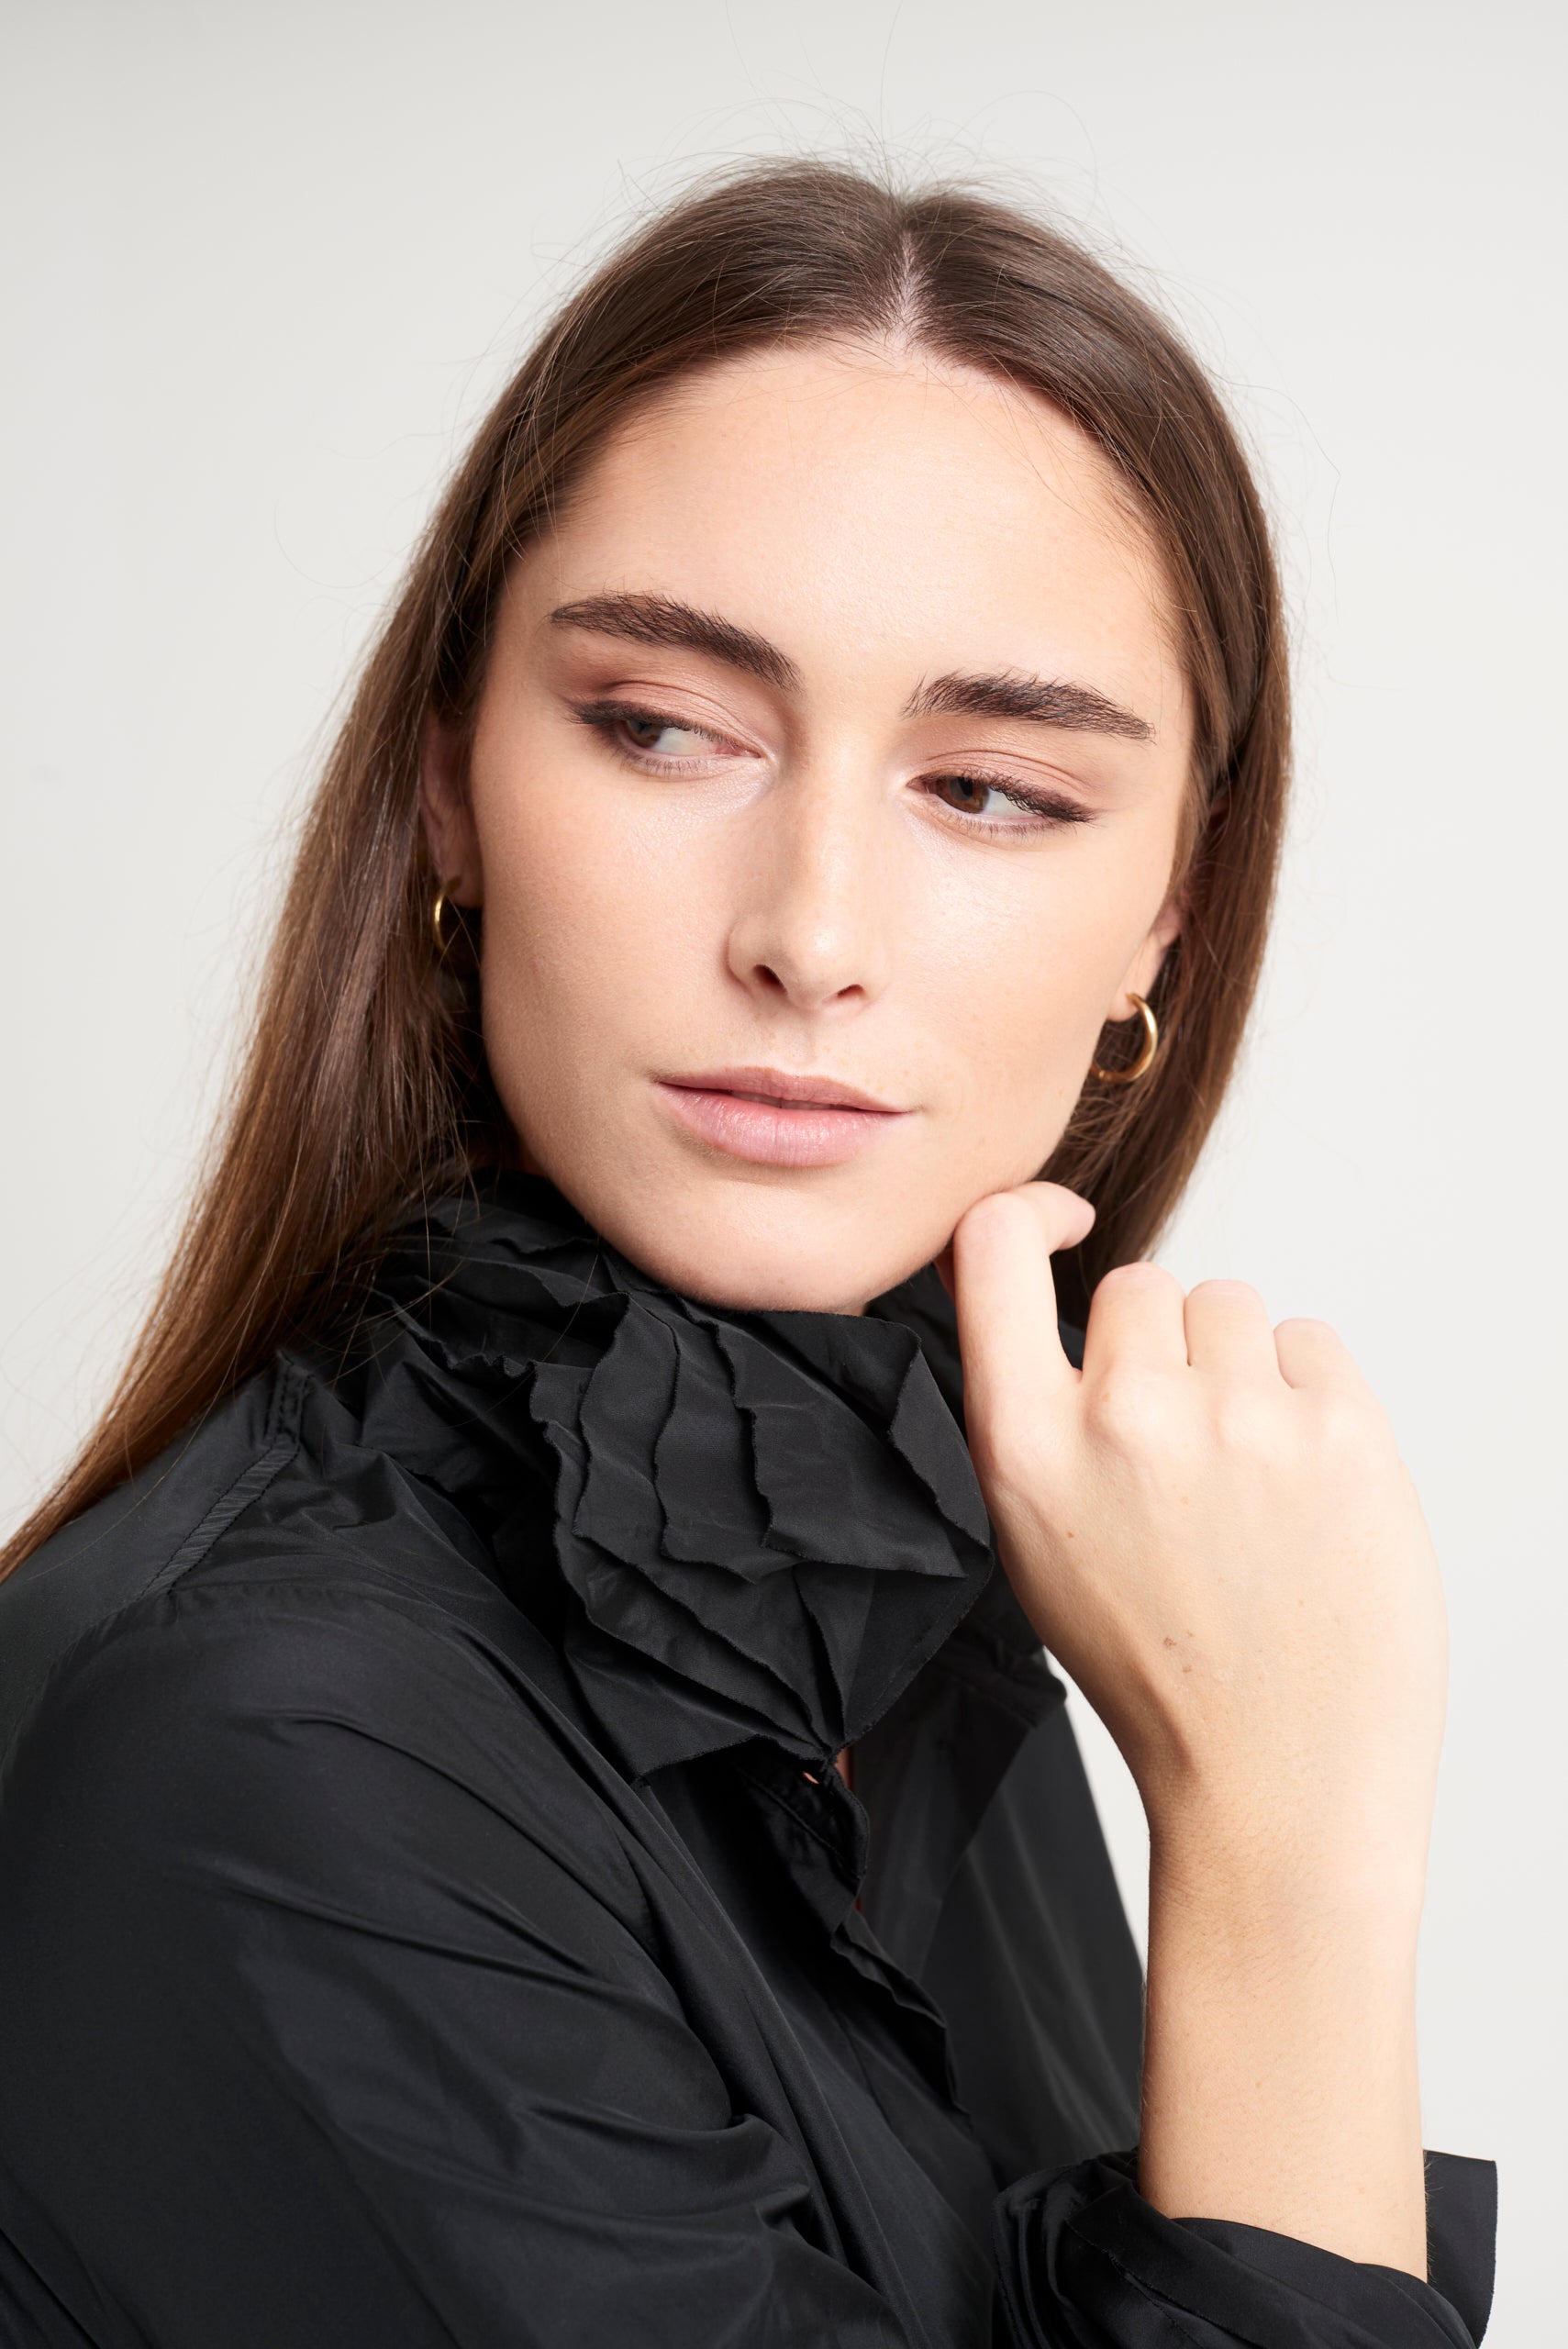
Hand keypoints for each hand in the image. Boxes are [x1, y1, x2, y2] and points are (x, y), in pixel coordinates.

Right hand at [947, 1182, 1445, 1884]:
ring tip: (1249, 1480)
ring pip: (1234, 1306)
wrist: (1277, 1783)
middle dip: (1164, 1346)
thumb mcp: (1039, 1546)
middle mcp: (1124, 1416)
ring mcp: (1238, 1418)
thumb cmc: (1161, 1673)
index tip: (1059, 1219)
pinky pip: (1314, 1343)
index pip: (992, 1251)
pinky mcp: (1340, 1430)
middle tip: (1186, 1452)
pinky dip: (1311, 1397)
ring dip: (1242, 1369)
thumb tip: (1088, 1321)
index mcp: (1025, 1448)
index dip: (1025, 1212)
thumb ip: (1044, 1423)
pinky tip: (1302, 1486)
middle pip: (1143, 1284)